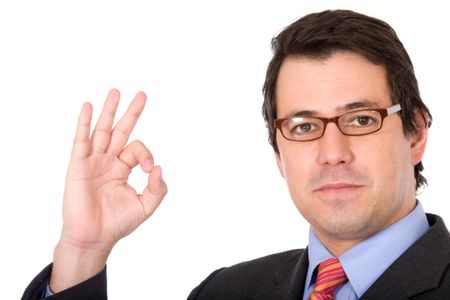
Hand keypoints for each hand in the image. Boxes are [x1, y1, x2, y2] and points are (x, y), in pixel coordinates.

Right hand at [50, 89, 166, 291]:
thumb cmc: (117, 224)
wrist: (93, 237)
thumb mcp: (145, 206)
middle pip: (120, 130)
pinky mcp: (78, 165)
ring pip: (101, 130)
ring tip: (116, 91)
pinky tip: (88, 106)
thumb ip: (157, 188)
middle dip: (131, 113)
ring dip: (109, 110)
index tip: (150, 170)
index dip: (147, 155)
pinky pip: (81, 140)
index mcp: (122, 169)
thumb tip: (159, 168)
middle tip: (142, 94)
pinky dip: (84, 123)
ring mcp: (93, 162)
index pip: (137, 150)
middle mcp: (108, 161)